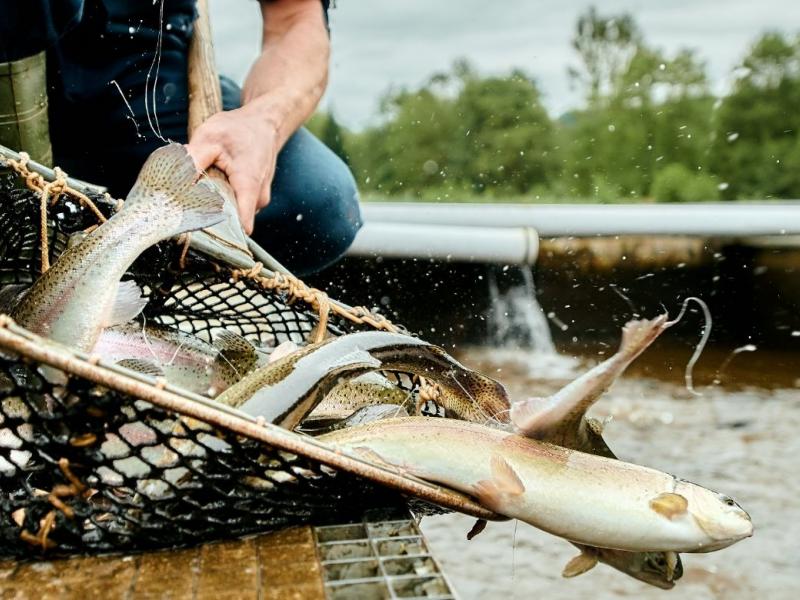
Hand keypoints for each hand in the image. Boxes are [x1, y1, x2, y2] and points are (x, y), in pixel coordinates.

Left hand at [186, 99, 279, 233]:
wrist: (264, 123)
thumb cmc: (239, 129)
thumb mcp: (210, 137)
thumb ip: (193, 161)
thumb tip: (173, 182)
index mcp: (249, 184)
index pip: (241, 223)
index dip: (218, 230)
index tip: (198, 228)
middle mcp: (258, 198)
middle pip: (231, 221)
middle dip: (210, 214)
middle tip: (190, 200)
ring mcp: (259, 200)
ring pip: (233, 214)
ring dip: (216, 205)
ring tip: (205, 186)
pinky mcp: (256, 199)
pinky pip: (237, 207)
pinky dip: (223, 199)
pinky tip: (216, 184)